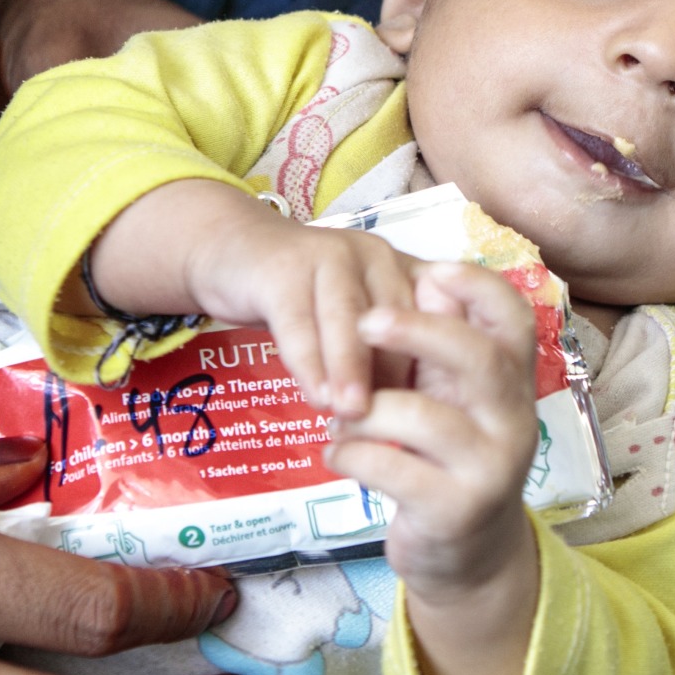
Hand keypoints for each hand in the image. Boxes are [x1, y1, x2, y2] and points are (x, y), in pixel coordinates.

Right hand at [85, 181, 420, 418]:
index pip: (432, 318)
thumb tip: (415, 420)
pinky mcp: (282, 268)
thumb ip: (384, 354)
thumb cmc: (306, 299)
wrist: (234, 251)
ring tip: (354, 413)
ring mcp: (328, 254)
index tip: (440, 417)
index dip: (435, 367)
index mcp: (402, 269)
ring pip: (347, 318)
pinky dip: (309, 362)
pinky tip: (315, 396)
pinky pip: (298, 321)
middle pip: (394, 318)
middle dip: (395, 372)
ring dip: (351, 368)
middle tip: (399, 423)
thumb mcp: (353, 319)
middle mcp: (375, 255)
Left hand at [325, 262, 541, 674]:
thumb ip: (442, 347)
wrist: (468, 559)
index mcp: (513, 384)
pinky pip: (391, 468)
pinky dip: (351, 454)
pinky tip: (337, 454)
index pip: (515, 320)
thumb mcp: (454, 400)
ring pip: (423, 417)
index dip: (478, 286)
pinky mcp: (454, 510)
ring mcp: (490, 469)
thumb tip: (427, 278)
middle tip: (366, 321)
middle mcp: (514, 423)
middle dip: (419, 331)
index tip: (431, 270)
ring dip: (364, 411)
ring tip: (338, 419)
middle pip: (479, 358)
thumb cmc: (449, 460)